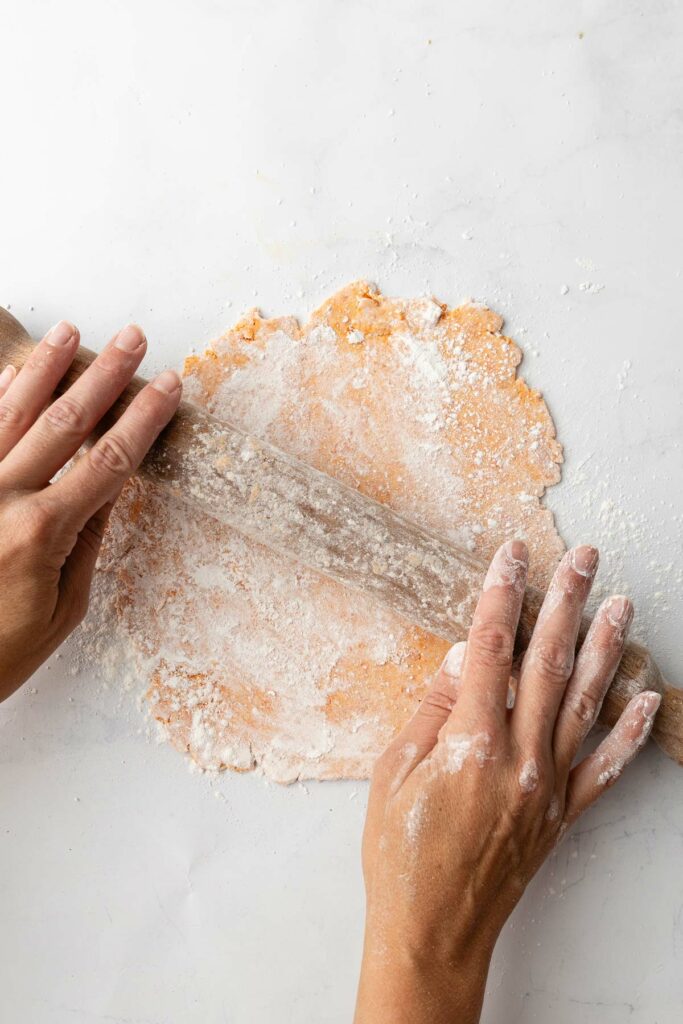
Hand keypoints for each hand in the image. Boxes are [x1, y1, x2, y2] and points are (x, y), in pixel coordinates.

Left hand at [0, 320, 181, 700]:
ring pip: (10, 412)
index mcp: (41, 531)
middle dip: (103, 376)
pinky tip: (10, 372)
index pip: (108, 460)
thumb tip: (108, 490)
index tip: (168, 387)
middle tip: (130, 340)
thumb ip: (86, 542)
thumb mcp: (63, 610)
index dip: (143, 419)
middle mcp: (0, 497)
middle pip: (64, 422)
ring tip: (70, 333)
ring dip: (44, 369)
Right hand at [355, 541, 659, 1023]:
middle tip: (582, 557)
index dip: (501, 596)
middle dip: (565, 602)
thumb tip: (466, 658)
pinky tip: (647, 699)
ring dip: (604, 649)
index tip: (513, 554)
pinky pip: (605, 769)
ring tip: (620, 604)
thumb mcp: (393, 772)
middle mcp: (519, 759)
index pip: (492, 650)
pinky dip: (629, 734)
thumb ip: (434, 709)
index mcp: (471, 744)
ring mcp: (547, 788)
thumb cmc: (400, 853)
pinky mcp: (561, 815)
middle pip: (548, 664)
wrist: (432, 929)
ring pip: (584, 704)